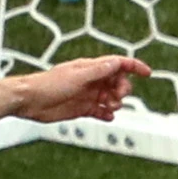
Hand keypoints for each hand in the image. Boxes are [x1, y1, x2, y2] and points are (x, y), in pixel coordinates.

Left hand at [12, 54, 148, 123]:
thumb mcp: (77, 76)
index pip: (117, 64)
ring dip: (115, 103)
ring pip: (111, 98)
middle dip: (123, 90)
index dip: (133, 67)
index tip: (147, 73)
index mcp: (90, 68)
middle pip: (117, 82)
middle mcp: (90, 80)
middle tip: (117, 97)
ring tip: (109, 108)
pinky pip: (101, 111)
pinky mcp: (82, 108)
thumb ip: (98, 70)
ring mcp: (87, 94)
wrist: (29, 101)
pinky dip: (106, 115)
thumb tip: (116, 62)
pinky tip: (106, 116)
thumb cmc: (48, 85)